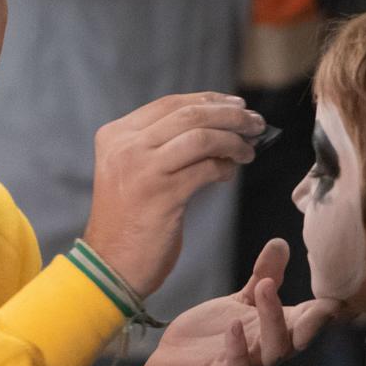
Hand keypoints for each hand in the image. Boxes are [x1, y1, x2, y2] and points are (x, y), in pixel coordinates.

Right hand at [82, 93, 263, 297]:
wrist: (110, 265)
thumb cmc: (129, 219)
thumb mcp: (133, 171)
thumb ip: (161, 145)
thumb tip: (217, 125)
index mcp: (116, 135)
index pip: (170, 103)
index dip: (209, 100)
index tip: (236, 105)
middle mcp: (126, 146)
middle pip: (189, 114)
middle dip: (230, 116)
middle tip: (255, 123)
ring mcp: (142, 169)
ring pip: (201, 137)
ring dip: (234, 140)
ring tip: (249, 150)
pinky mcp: (161, 194)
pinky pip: (206, 169)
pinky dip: (225, 168)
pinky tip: (229, 173)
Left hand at [126, 239, 340, 365]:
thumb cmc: (212, 336)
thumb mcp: (241, 301)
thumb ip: (265, 276)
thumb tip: (281, 242)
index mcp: (277, 330)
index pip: (311, 321)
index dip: (329, 310)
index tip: (344, 293)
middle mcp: (267, 350)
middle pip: (298, 338)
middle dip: (312, 321)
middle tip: (320, 300)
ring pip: (273, 350)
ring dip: (273, 320)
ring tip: (265, 287)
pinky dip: (238, 347)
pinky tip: (235, 325)